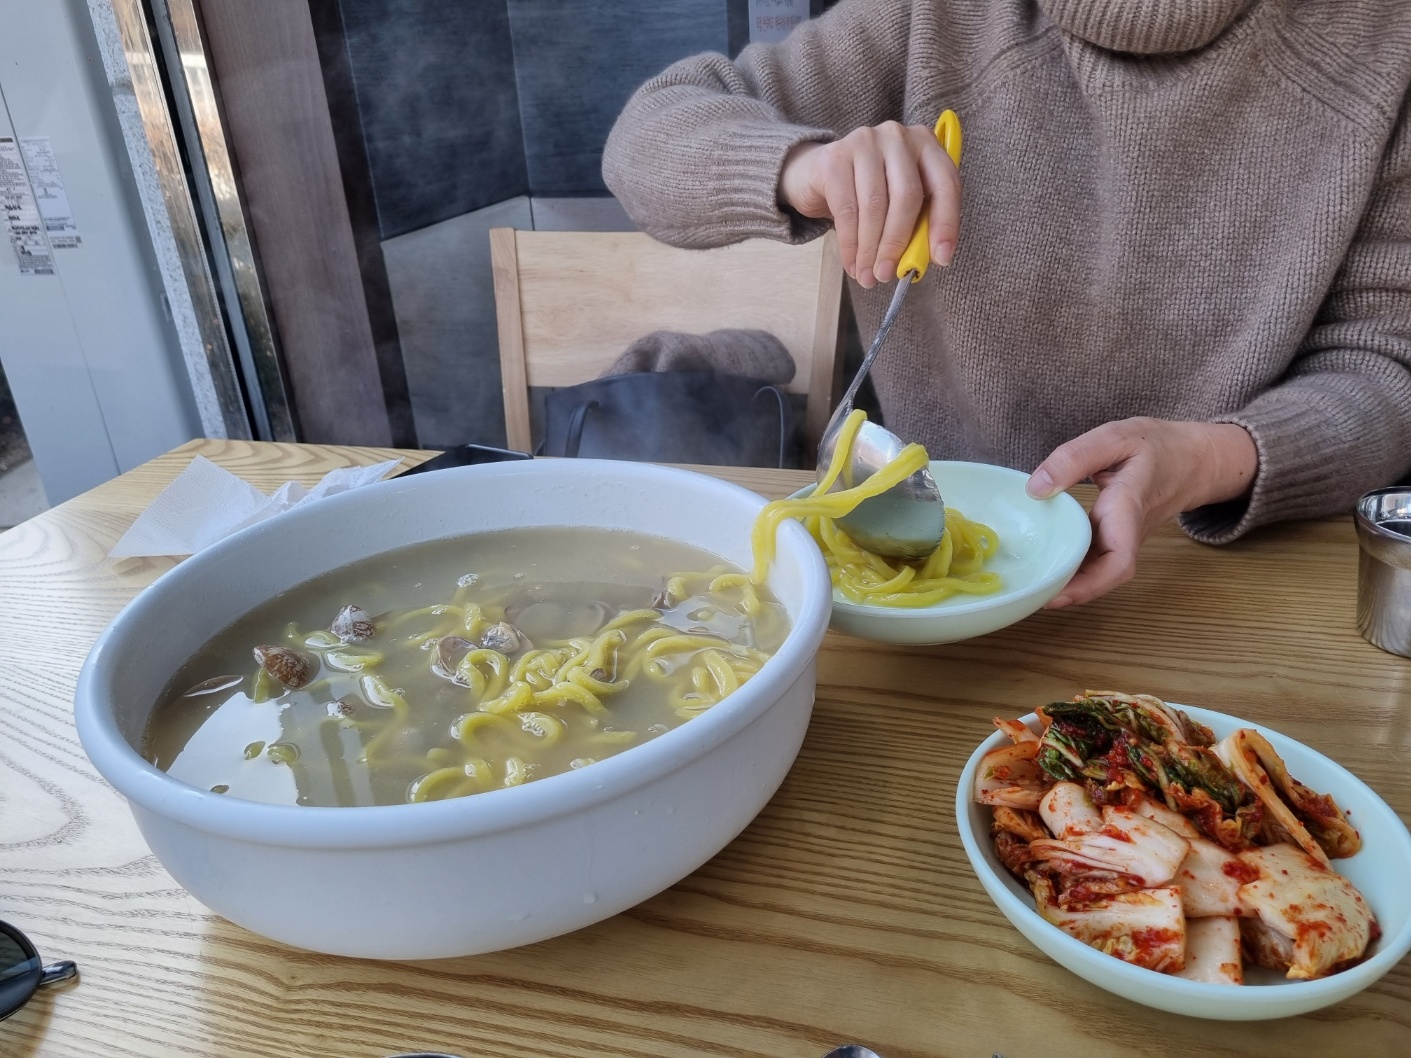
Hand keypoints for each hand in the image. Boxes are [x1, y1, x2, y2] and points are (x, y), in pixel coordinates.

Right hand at [778, 122, 960, 287]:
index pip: (945, 184)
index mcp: (926, 145)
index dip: (946, 223)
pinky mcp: (835, 157)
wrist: (820, 174)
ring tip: (868, 275)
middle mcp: (898, 137)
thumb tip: (925, 261)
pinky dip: (850, 244)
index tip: (941, 258)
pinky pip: (846, 209)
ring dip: (871, 249)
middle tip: (888, 274)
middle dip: (897, 243)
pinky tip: (852, 263)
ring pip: (875, 206)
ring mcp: (865, 142)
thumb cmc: (869, 193)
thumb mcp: (900, 203)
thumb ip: (918, 224)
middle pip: (906, 196)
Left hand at [1025, 418, 1257, 607]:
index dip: (1088, 585)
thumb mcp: (1117, 436)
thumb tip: (1036, 489)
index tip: (1055, 595)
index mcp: (1127, 508)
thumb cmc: (1158, 446)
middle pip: (1104, 575)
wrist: (1195, 458)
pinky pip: (1094, 556)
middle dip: (1069, 591)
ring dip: (1068, 581)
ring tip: (1029, 583)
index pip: (1118, 560)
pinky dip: (1071, 564)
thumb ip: (1075, 458)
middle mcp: (1127, 532)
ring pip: (1098, 569)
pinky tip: (1043, 561)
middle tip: (1028, 593)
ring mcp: (1123, 537)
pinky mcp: (1116, 535)